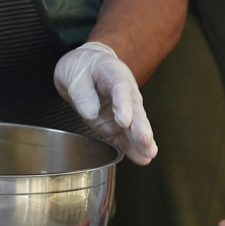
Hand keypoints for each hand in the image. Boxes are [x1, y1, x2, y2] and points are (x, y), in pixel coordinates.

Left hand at [53, 41, 156, 163]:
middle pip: (135, 110)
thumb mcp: (76, 74)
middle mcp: (125, 94)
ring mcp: (122, 110)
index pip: (121, 90)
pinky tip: (141, 158)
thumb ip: (83, 92)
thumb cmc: (83, 67)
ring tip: (149, 154)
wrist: (86, 67)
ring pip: (134, 126)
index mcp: (114, 74)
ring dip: (141, 141)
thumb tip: (90, 113)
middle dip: (140, 127)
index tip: (125, 121)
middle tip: (145, 140)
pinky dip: (131, 148)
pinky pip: (124, 137)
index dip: (124, 106)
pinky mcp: (115, 124)